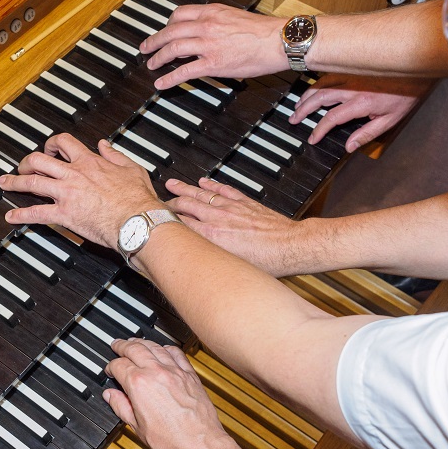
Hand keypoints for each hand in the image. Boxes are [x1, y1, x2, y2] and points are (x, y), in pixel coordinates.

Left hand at [0, 133, 161, 248]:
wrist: (136, 221)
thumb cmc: (137, 199)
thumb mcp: (131, 168)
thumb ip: (114, 155)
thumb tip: (104, 145)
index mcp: (89, 162)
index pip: (64, 143)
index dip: (52, 143)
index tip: (49, 148)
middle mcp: (73, 175)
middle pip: (39, 160)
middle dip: (26, 162)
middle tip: (21, 167)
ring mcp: (66, 194)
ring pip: (31, 183)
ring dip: (14, 182)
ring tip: (4, 183)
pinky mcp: (64, 214)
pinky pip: (36, 213)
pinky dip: (21, 215)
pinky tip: (11, 217)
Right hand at [103, 338, 231, 448]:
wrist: (199, 443)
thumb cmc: (172, 440)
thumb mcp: (137, 426)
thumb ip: (121, 406)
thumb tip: (111, 396)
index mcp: (139, 384)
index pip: (119, 365)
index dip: (111, 367)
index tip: (110, 370)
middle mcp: (157, 372)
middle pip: (135, 349)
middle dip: (123, 346)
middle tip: (117, 345)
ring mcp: (175, 371)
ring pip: (155, 347)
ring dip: (142, 342)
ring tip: (135, 342)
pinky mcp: (189, 374)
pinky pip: (176, 353)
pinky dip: (166, 348)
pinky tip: (162, 349)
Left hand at [141, 3, 286, 90]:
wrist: (278, 40)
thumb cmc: (263, 31)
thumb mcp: (235, 17)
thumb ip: (217, 23)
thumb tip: (207, 33)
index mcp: (212, 12)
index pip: (180, 14)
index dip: (168, 24)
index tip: (164, 31)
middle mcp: (206, 25)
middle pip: (171, 31)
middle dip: (154, 41)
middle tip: (145, 48)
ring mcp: (208, 45)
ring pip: (173, 49)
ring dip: (158, 57)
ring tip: (151, 64)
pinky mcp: (213, 64)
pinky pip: (184, 71)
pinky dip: (169, 78)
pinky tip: (161, 84)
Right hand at [165, 178, 299, 276]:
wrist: (290, 246)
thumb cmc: (267, 261)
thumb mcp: (230, 266)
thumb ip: (211, 259)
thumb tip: (199, 262)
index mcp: (212, 236)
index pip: (181, 223)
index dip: (166, 220)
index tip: (157, 219)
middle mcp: (219, 219)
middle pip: (187, 205)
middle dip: (171, 202)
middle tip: (160, 202)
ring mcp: (232, 208)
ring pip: (202, 194)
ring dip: (185, 188)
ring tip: (172, 184)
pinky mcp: (245, 203)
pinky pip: (224, 190)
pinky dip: (212, 184)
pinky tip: (203, 181)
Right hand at [290, 74, 432, 152]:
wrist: (415, 66)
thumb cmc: (407, 93)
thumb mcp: (391, 120)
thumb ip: (367, 134)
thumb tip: (349, 146)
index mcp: (361, 102)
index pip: (332, 117)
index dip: (319, 129)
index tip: (312, 138)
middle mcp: (353, 87)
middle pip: (320, 97)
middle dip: (303, 109)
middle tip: (293, 119)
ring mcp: (351, 75)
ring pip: (321, 84)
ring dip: (306, 95)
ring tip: (297, 106)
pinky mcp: (353, 68)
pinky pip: (329, 74)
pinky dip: (316, 83)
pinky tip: (312, 90)